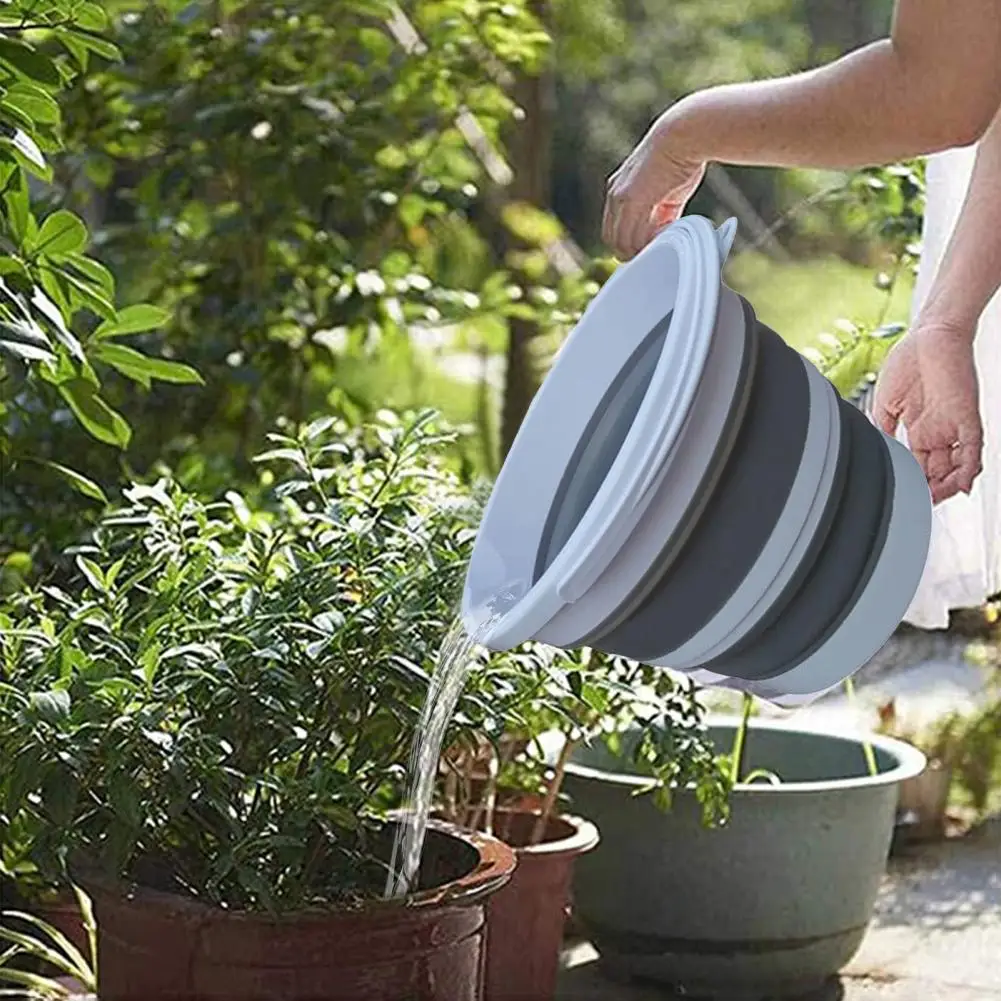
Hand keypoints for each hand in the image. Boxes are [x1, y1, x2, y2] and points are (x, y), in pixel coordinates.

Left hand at [602, 117, 705, 260]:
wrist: (684, 135)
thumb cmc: (681, 159)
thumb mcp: (665, 191)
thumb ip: (661, 213)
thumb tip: (665, 231)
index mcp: (619, 190)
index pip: (613, 229)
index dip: (628, 244)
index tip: (648, 248)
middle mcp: (614, 195)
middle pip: (613, 240)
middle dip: (631, 252)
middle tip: (653, 254)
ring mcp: (620, 198)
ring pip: (621, 242)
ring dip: (640, 251)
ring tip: (660, 247)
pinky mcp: (632, 200)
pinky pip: (633, 237)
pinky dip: (647, 245)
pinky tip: (663, 239)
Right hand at [872, 321, 982, 503]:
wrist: (929, 335)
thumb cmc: (909, 360)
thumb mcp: (886, 401)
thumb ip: (882, 427)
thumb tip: (876, 449)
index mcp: (918, 429)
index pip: (919, 465)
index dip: (914, 484)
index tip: (905, 499)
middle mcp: (938, 431)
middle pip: (939, 471)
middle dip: (931, 491)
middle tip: (921, 505)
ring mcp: (953, 425)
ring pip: (958, 466)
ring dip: (949, 486)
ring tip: (937, 498)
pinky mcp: (967, 417)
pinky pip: (973, 449)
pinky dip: (969, 468)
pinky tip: (962, 484)